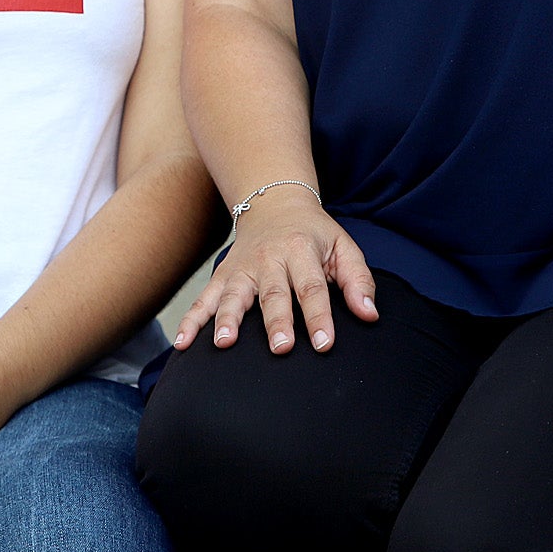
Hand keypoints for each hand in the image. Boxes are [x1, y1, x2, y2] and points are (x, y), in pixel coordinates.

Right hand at [174, 188, 375, 354]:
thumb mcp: (343, 247)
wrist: (273, 203)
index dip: (319, 316)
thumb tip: (370, 315)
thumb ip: (358, 281)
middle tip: (281, 348)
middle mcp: (269, 259)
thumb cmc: (314, 235)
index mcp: (301, 251)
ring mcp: (241, 268)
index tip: (325, 344)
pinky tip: (182, 344)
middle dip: (276, 321)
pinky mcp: (222, 276)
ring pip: (233, 295)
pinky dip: (191, 321)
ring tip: (223, 343)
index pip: (312, 288)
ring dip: (227, 319)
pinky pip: (203, 299)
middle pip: (273, 294)